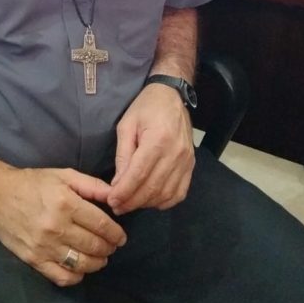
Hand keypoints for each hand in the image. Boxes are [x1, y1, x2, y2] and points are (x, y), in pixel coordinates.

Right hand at [0, 167, 126, 286]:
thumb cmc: (32, 183)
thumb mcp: (64, 175)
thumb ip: (92, 186)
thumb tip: (116, 196)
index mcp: (66, 203)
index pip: (101, 225)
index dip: (116, 234)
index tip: (121, 237)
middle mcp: (56, 227)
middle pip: (94, 246)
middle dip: (109, 248)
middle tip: (112, 246)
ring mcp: (44, 246)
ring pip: (82, 264)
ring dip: (97, 263)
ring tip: (100, 258)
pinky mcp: (34, 260)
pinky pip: (62, 277)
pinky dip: (76, 277)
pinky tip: (80, 268)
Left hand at [108, 83, 194, 214]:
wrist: (172, 96)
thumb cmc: (146, 107)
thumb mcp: (126, 125)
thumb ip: (123, 155)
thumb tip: (118, 183)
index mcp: (158, 139)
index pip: (139, 174)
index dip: (124, 192)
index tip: (112, 201)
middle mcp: (175, 153)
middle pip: (153, 188)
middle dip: (132, 202)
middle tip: (117, 207)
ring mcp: (186, 161)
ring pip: (166, 194)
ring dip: (146, 204)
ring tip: (130, 204)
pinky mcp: (191, 165)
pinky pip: (180, 192)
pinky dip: (164, 201)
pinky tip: (151, 200)